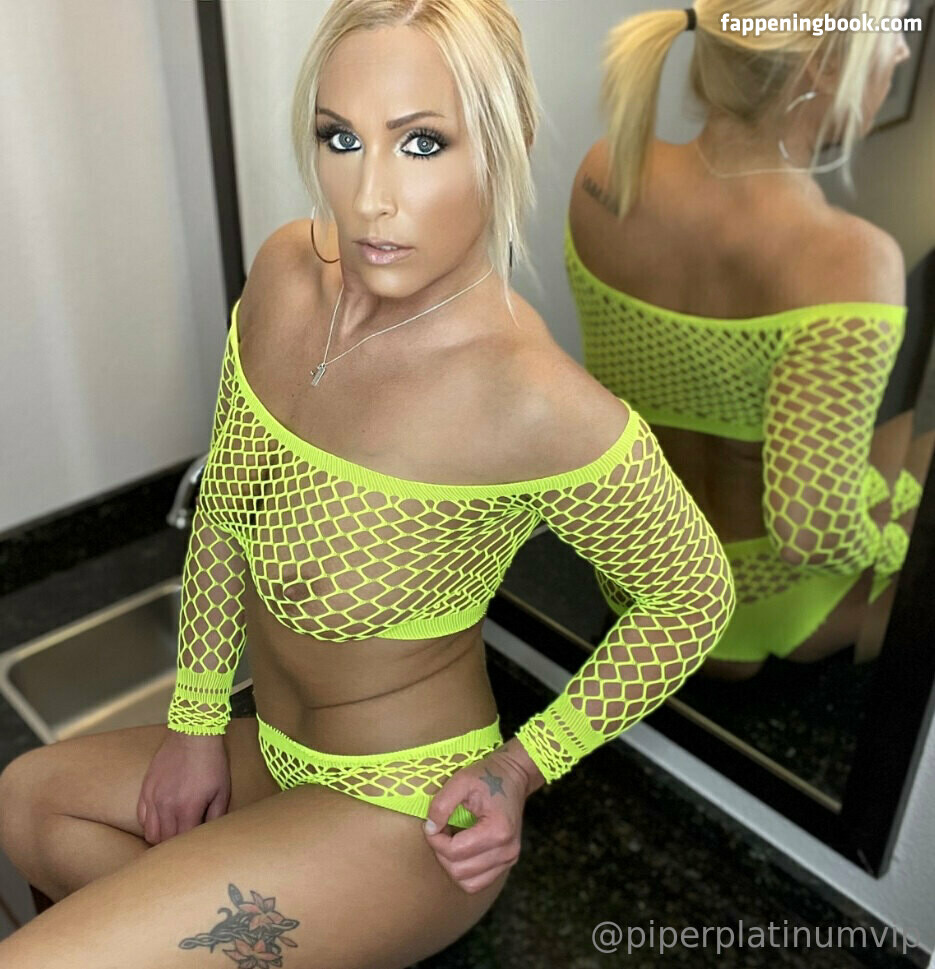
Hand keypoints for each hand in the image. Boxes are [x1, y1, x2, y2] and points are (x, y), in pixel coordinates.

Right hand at [137, 729, 230, 844]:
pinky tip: (161, 818)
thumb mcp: (222, 790)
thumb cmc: (212, 761)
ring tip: (172, 831)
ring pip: (149, 832)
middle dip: (174, 845)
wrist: (193, 734)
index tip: (195, 846)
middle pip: (163, 840)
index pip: (181, 842)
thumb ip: (216, 816)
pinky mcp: (145, 788)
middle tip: (184, 841)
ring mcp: (152, 797)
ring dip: (161, 836)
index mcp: (187, 808)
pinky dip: (150, 822)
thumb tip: (209, 834)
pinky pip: (141, 816)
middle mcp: (165, 806)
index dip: (188, 847)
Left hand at [422, 742, 535, 893]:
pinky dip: (464, 871)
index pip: (455, 852)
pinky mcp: (507, 862)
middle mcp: (507, 850)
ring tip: (450, 841)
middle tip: (440, 830)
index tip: (431, 824)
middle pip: (460, 871)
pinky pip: (478, 882)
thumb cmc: (488, 775)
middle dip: (442, 852)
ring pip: (468, 883)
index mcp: (498, 830)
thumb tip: (430, 829)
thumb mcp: (461, 780)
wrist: (513, 776)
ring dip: (452, 864)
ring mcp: (509, 859)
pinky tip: (461, 849)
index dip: (435, 840)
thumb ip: (442, 805)